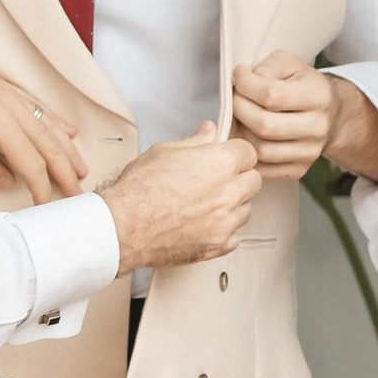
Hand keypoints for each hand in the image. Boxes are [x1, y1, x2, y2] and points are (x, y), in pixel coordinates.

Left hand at [0, 46, 86, 203]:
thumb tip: (9, 181)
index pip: (30, 162)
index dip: (41, 186)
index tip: (45, 204)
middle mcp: (11, 106)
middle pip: (48, 144)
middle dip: (65, 171)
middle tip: (76, 193)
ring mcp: (12, 94)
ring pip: (49, 125)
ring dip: (68, 149)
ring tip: (81, 169)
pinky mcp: (8, 89)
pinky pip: (40, 108)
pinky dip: (57, 123)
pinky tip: (69, 132)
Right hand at [101, 124, 260, 271]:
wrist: (124, 226)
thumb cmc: (139, 190)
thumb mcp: (164, 151)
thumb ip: (195, 142)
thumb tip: (208, 132)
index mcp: (221, 163)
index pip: (249, 153)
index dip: (236, 154)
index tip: (227, 159)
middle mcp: (229, 192)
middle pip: (254, 181)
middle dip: (239, 179)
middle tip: (217, 180)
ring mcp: (226, 221)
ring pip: (246, 209)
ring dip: (233, 206)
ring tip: (206, 204)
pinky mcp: (218, 245)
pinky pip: (234, 237)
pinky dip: (223, 231)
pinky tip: (204, 225)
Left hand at [230, 54, 377, 187]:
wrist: (327, 114)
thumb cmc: (300, 85)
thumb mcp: (287, 64)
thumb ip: (266, 68)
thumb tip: (242, 82)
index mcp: (318, 95)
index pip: (271, 95)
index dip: (246, 86)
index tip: (239, 77)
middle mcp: (318, 127)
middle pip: (265, 126)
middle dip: (239, 110)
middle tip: (235, 100)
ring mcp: (310, 152)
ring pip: (261, 150)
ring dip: (241, 133)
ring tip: (240, 118)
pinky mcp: (299, 170)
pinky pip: (263, 169)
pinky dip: (248, 154)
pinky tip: (247, 136)